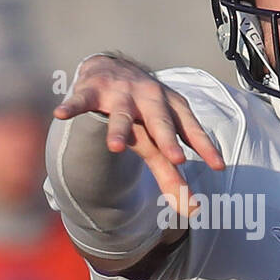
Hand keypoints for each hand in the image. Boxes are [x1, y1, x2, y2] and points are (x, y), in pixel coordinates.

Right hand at [53, 54, 224, 216]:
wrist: (112, 67)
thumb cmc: (143, 111)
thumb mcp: (160, 138)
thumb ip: (172, 174)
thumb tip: (193, 212)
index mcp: (171, 109)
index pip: (191, 129)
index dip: (204, 146)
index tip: (218, 165)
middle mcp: (149, 99)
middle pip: (160, 122)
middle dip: (167, 139)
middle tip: (177, 158)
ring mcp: (120, 95)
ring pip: (120, 114)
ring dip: (118, 129)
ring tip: (115, 146)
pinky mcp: (91, 91)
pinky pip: (81, 100)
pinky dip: (72, 106)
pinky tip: (60, 113)